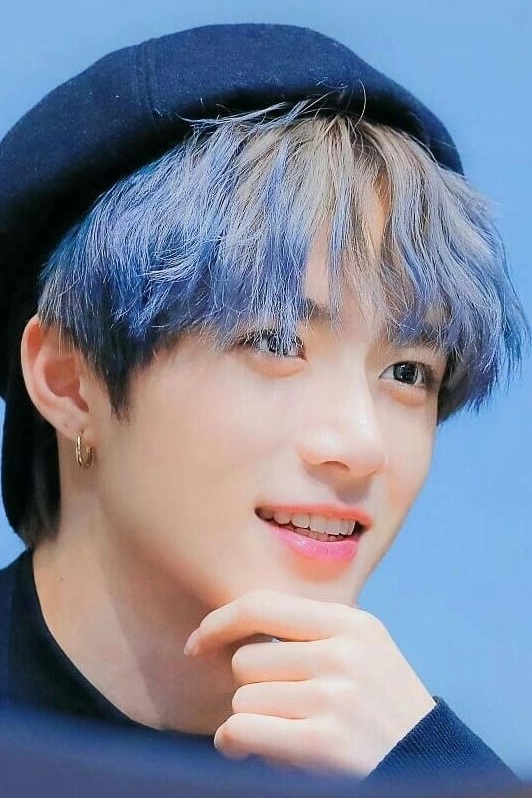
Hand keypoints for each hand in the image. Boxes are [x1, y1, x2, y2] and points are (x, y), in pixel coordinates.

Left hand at [184, 590, 434, 775]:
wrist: (430, 768)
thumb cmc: (384, 713)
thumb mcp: (364, 654)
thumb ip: (311, 635)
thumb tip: (234, 632)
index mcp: (352, 623)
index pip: (262, 605)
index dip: (219, 622)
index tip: (198, 642)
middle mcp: (344, 653)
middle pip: (247, 660)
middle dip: (251, 689)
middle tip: (279, 711)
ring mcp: (336, 696)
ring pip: (243, 698)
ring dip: (250, 721)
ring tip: (286, 734)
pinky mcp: (325, 743)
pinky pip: (242, 729)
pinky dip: (234, 742)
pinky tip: (245, 750)